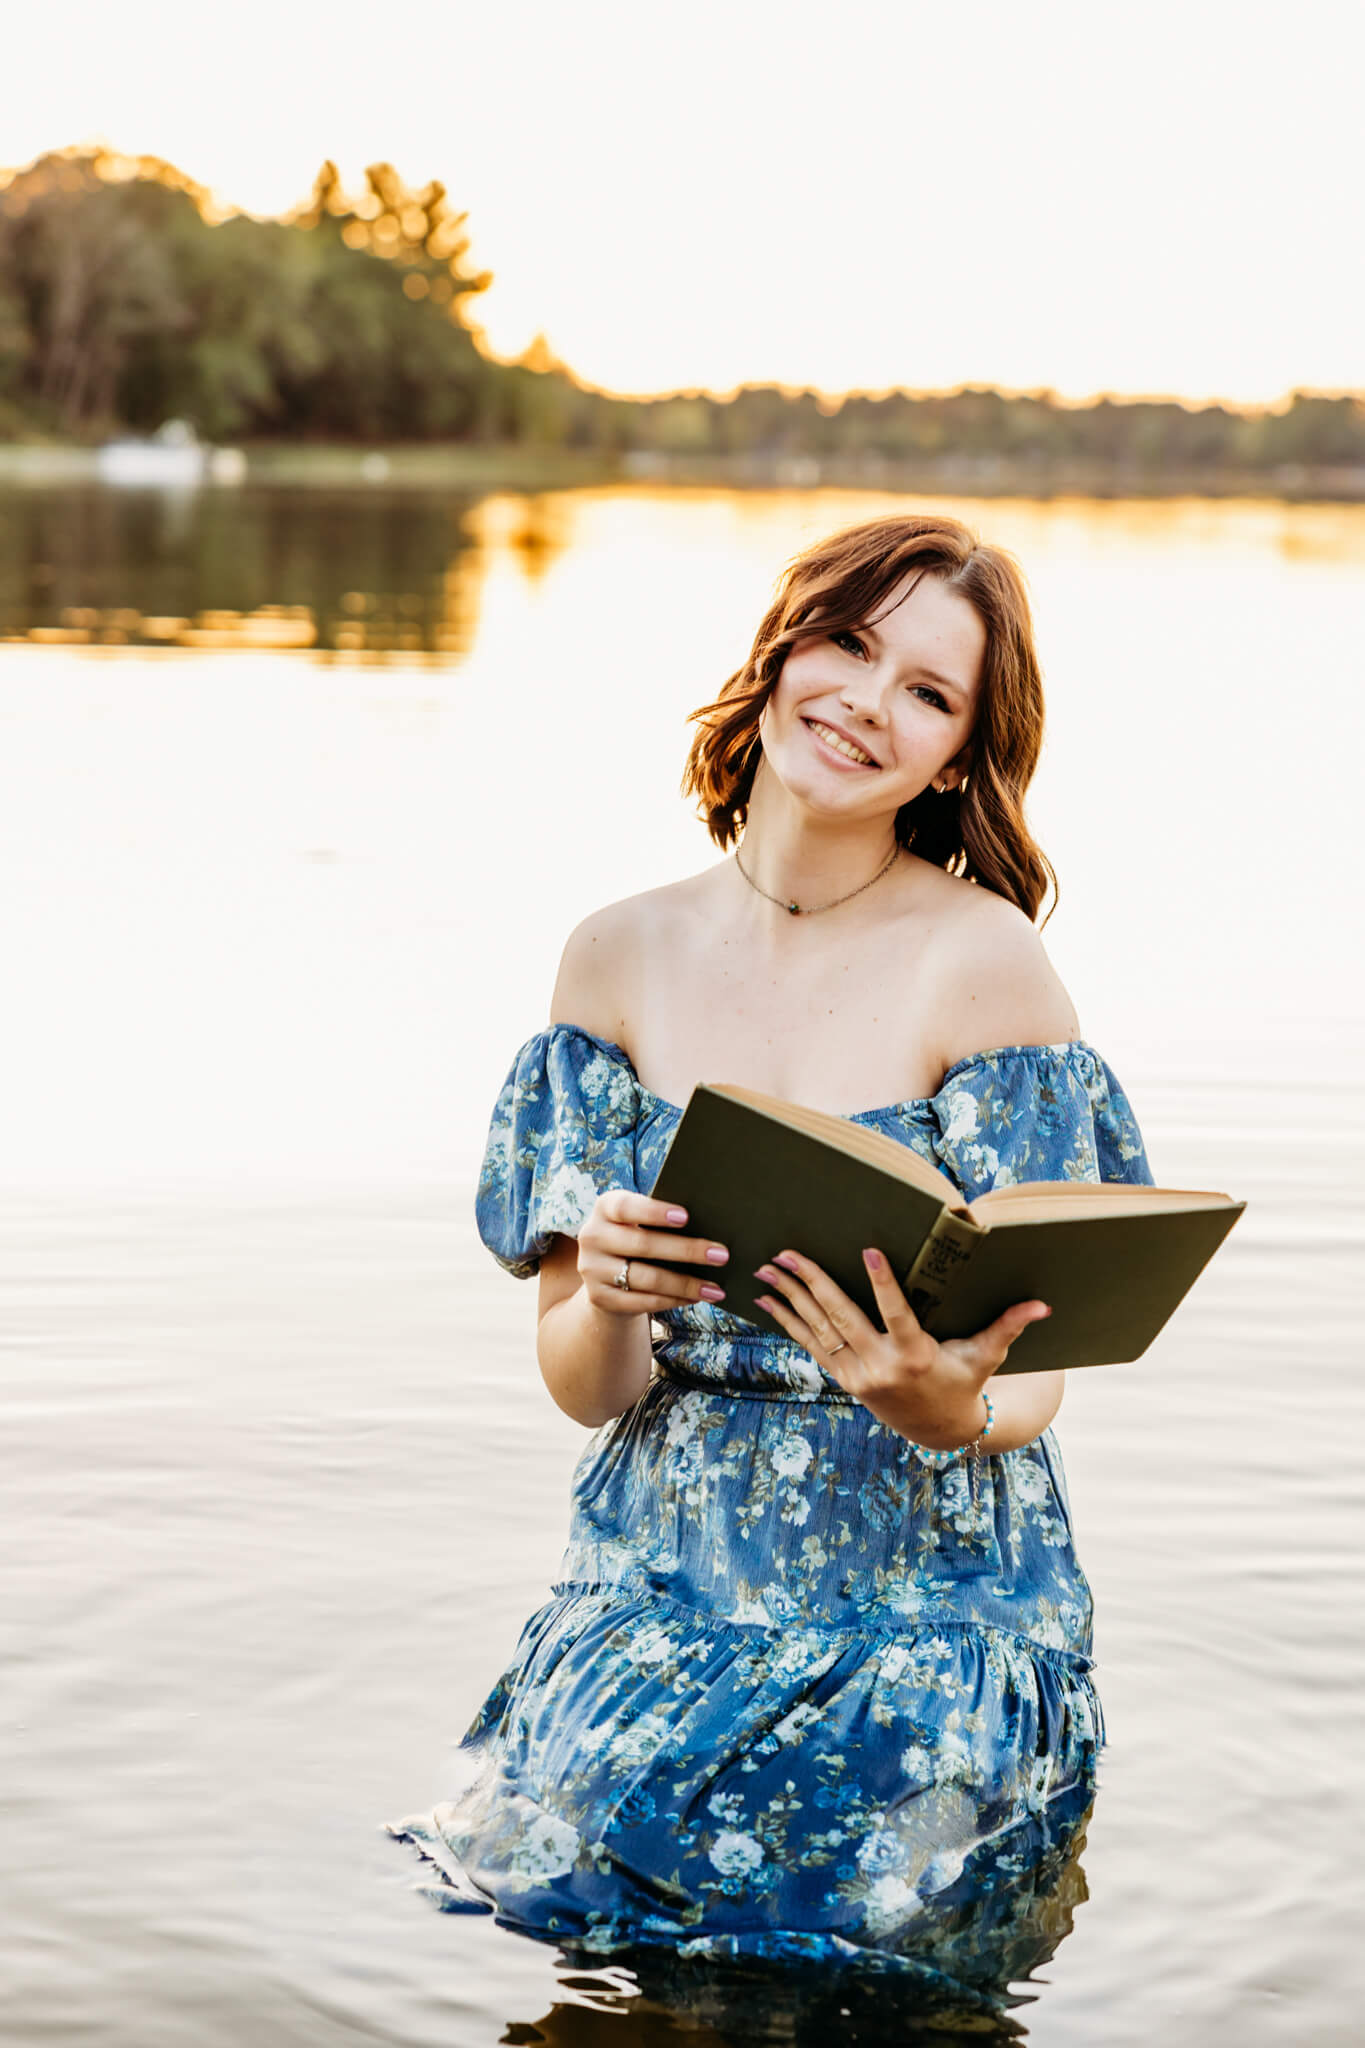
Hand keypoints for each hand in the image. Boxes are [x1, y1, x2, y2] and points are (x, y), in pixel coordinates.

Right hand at [577, 1191, 729, 1318]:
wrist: (606, 1275)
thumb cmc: (637, 1238)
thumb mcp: (640, 1222)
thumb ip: (663, 1220)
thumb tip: (711, 1227)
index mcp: (605, 1208)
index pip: (626, 1206)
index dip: (654, 1212)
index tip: (685, 1216)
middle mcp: (593, 1236)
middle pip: (643, 1244)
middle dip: (686, 1250)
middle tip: (721, 1255)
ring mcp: (593, 1270)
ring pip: (647, 1278)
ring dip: (686, 1284)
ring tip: (714, 1288)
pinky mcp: (600, 1298)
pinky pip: (643, 1301)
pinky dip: (673, 1300)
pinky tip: (695, 1298)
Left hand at [753, 1245, 1050, 1447]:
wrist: (939, 1429)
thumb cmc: (964, 1381)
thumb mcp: (986, 1356)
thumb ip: (1009, 1326)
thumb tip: (1044, 1304)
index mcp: (915, 1355)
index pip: (896, 1313)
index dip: (882, 1282)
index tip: (867, 1251)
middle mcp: (881, 1366)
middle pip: (842, 1318)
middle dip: (812, 1283)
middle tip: (788, 1252)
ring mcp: (858, 1374)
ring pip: (818, 1330)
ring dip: (789, 1298)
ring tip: (766, 1268)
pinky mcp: (844, 1378)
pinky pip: (810, 1346)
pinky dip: (787, 1321)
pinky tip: (765, 1299)